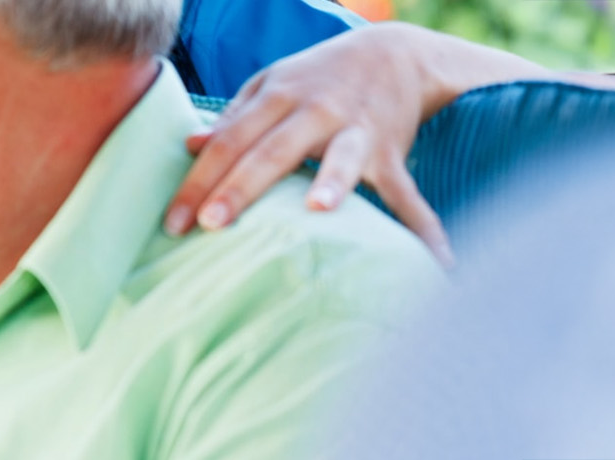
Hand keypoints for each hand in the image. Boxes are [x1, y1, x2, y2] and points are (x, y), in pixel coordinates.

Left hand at [163, 23, 453, 265]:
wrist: (394, 52)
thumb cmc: (317, 77)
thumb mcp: (270, 85)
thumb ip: (232, 117)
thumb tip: (190, 145)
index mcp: (277, 97)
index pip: (229, 141)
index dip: (200, 179)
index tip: (176, 220)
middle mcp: (315, 111)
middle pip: (270, 152)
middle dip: (239, 189)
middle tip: (210, 225)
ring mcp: (357, 131)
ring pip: (340, 158)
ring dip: (333, 182)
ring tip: (319, 210)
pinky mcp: (392, 151)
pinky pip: (407, 193)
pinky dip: (423, 226)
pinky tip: (439, 261)